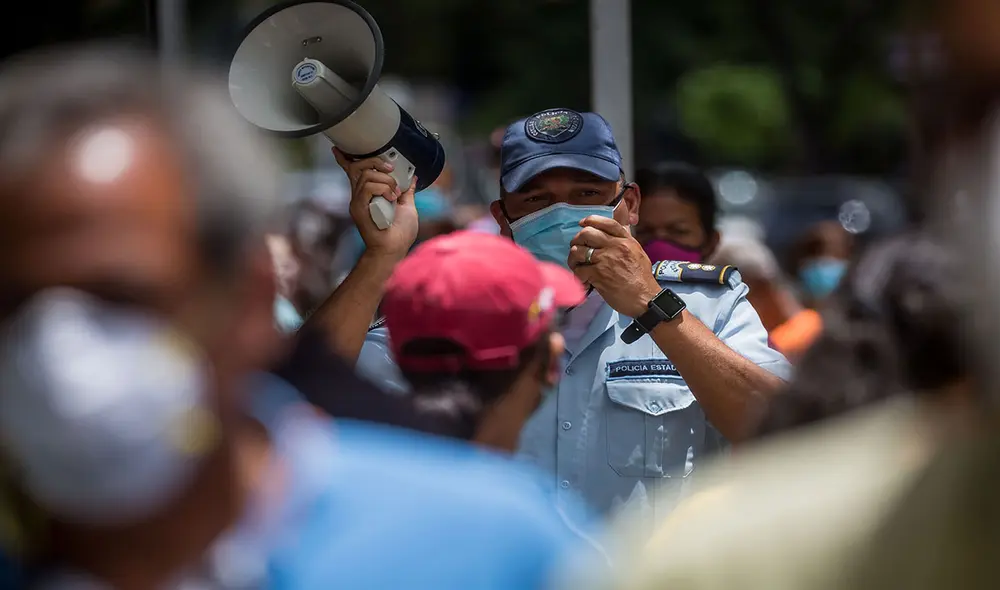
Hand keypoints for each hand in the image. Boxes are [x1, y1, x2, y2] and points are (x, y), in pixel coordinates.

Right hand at [333, 147, 418, 261]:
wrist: (395, 249)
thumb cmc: (401, 233)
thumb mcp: (408, 206)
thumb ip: (406, 190)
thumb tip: (412, 177)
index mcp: (369, 193)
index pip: (353, 171)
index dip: (345, 159)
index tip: (338, 149)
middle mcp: (360, 195)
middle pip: (358, 166)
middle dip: (376, 161)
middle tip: (391, 169)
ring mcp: (358, 201)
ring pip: (367, 175)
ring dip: (386, 181)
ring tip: (395, 194)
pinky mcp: (358, 208)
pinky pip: (368, 188)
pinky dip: (383, 189)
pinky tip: (392, 198)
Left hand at [568, 216, 661, 317]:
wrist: (645, 298)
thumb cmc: (642, 279)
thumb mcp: (637, 253)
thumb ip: (625, 241)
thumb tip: (615, 231)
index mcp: (626, 240)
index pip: (606, 223)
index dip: (591, 220)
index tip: (582, 223)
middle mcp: (615, 247)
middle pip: (587, 233)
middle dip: (577, 240)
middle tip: (576, 248)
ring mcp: (606, 260)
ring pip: (578, 251)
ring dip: (573, 258)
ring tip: (577, 265)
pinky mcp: (599, 275)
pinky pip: (579, 270)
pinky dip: (577, 275)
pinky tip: (583, 280)